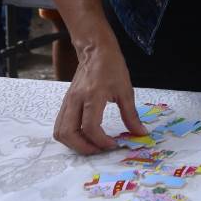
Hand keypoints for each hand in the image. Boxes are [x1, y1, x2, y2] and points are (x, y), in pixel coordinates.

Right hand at [52, 34, 143, 153]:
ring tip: (92, 145)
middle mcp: (75, 100)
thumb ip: (131, 115)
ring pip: (60, 132)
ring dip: (74, 144)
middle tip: (100, 150)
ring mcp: (67, 102)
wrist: (95, 51)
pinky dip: (70, 136)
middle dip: (83, 148)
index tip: (113, 144)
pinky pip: (60, 125)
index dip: (101, 141)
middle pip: (68, 133)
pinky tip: (85, 136)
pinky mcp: (65, 103)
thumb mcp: (126, 91)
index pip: (90, 127)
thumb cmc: (112, 67)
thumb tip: (140, 133)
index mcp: (92, 96)